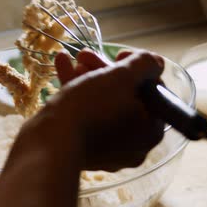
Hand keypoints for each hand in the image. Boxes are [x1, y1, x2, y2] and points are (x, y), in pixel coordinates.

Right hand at [17, 49, 164, 170]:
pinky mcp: (84, 151)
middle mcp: (134, 146)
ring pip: (102, 106)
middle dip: (104, 71)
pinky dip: (77, 95)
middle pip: (125, 98)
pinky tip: (62, 67)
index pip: (152, 92)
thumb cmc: (92, 108)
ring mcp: (108, 152)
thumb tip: (155, 63)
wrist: (50, 143)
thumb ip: (144, 64)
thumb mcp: (121, 77)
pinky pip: (87, 118)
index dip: (137, 68)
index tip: (118, 54)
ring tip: (73, 59)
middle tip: (87, 56)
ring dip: (88, 78)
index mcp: (151, 131)